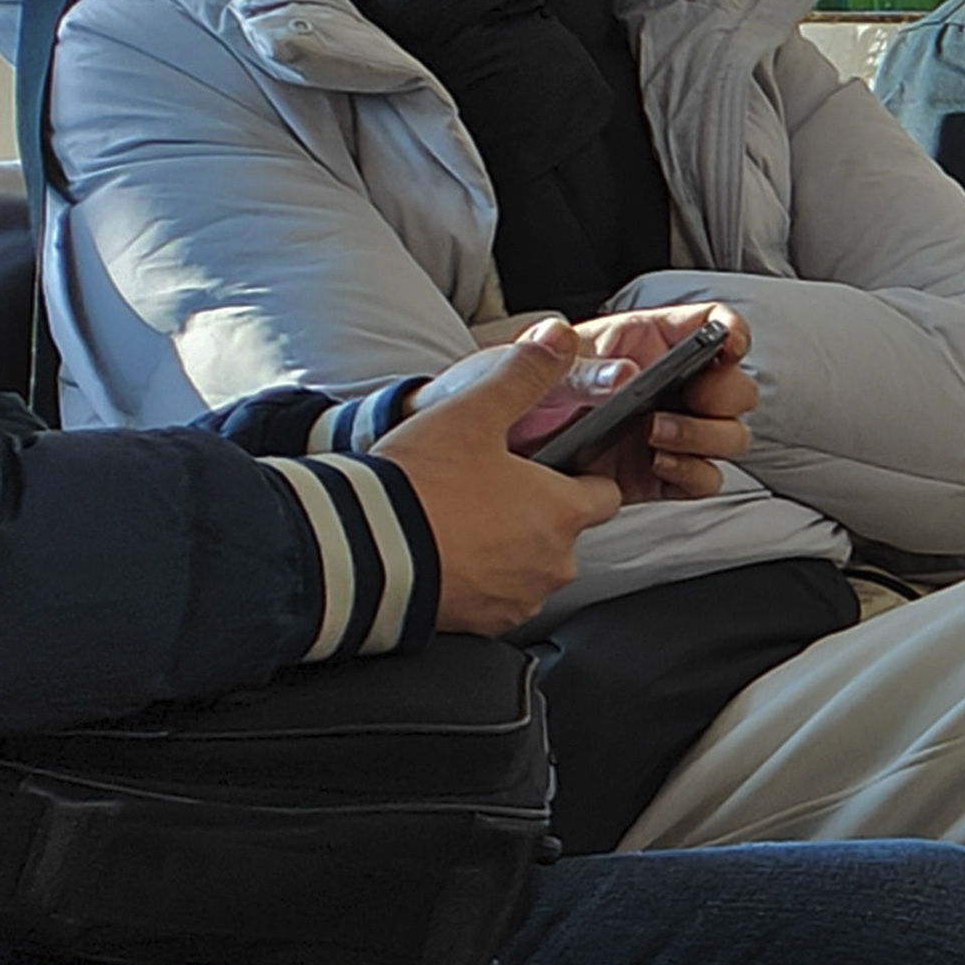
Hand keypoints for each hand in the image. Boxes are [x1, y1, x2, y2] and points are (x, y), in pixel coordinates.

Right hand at [374, 326, 630, 634]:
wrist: (360, 553)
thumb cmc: (420, 485)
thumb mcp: (472, 413)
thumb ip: (524, 375)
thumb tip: (560, 339)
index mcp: (564, 512)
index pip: (604, 494)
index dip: (580, 475)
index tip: (551, 466)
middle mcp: (553, 563)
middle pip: (564, 533)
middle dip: (536, 513)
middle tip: (489, 488)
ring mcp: (519, 599)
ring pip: (528, 567)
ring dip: (506, 547)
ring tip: (460, 518)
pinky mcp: (482, 625)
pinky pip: (492, 598)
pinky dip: (476, 578)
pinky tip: (443, 552)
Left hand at [521, 301, 760, 507]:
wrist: (481, 450)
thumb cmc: (503, 392)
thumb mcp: (528, 365)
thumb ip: (580, 369)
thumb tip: (625, 373)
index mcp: (643, 342)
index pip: (707, 324)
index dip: (728, 331)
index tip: (727, 345)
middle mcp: (665, 387)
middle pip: (733, 387)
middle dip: (721, 396)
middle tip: (690, 401)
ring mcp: (665, 432)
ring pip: (727, 436)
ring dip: (704, 438)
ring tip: (657, 438)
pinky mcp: (657, 475)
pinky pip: (702, 479)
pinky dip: (691, 475)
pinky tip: (658, 466)